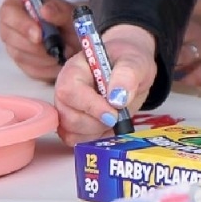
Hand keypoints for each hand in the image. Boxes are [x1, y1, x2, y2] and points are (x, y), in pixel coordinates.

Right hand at [0, 0, 78, 81]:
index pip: (8, 13)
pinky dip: (47, 68)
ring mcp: (13, 45)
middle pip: (10, 37)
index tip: (39, 35)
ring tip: (65, 52)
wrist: (79, 35)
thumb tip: (45, 10)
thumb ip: (59, 10)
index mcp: (17, 4)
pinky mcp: (22, 62)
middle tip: (59, 47)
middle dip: (36, 46)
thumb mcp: (70, 12)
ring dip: (44, 57)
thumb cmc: (70, 19)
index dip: (21, 25)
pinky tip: (60, 62)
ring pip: (20, 55)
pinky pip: (29, 69)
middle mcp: (10, 25)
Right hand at [53, 23, 155, 145]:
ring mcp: (67, 111)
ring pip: (72, 133)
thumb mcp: (135, 61)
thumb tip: (118, 98)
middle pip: (68, 117)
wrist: (131, 69)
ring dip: (98, 130)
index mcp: (74, 70)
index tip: (114, 112)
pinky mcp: (74, 126)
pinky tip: (110, 125)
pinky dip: (97, 137)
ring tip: (115, 115)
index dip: (91, 105)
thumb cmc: (128, 61)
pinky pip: (78, 141)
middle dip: (98, 121)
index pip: (70, 92)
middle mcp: (65, 93)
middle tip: (119, 112)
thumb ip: (128, 74)